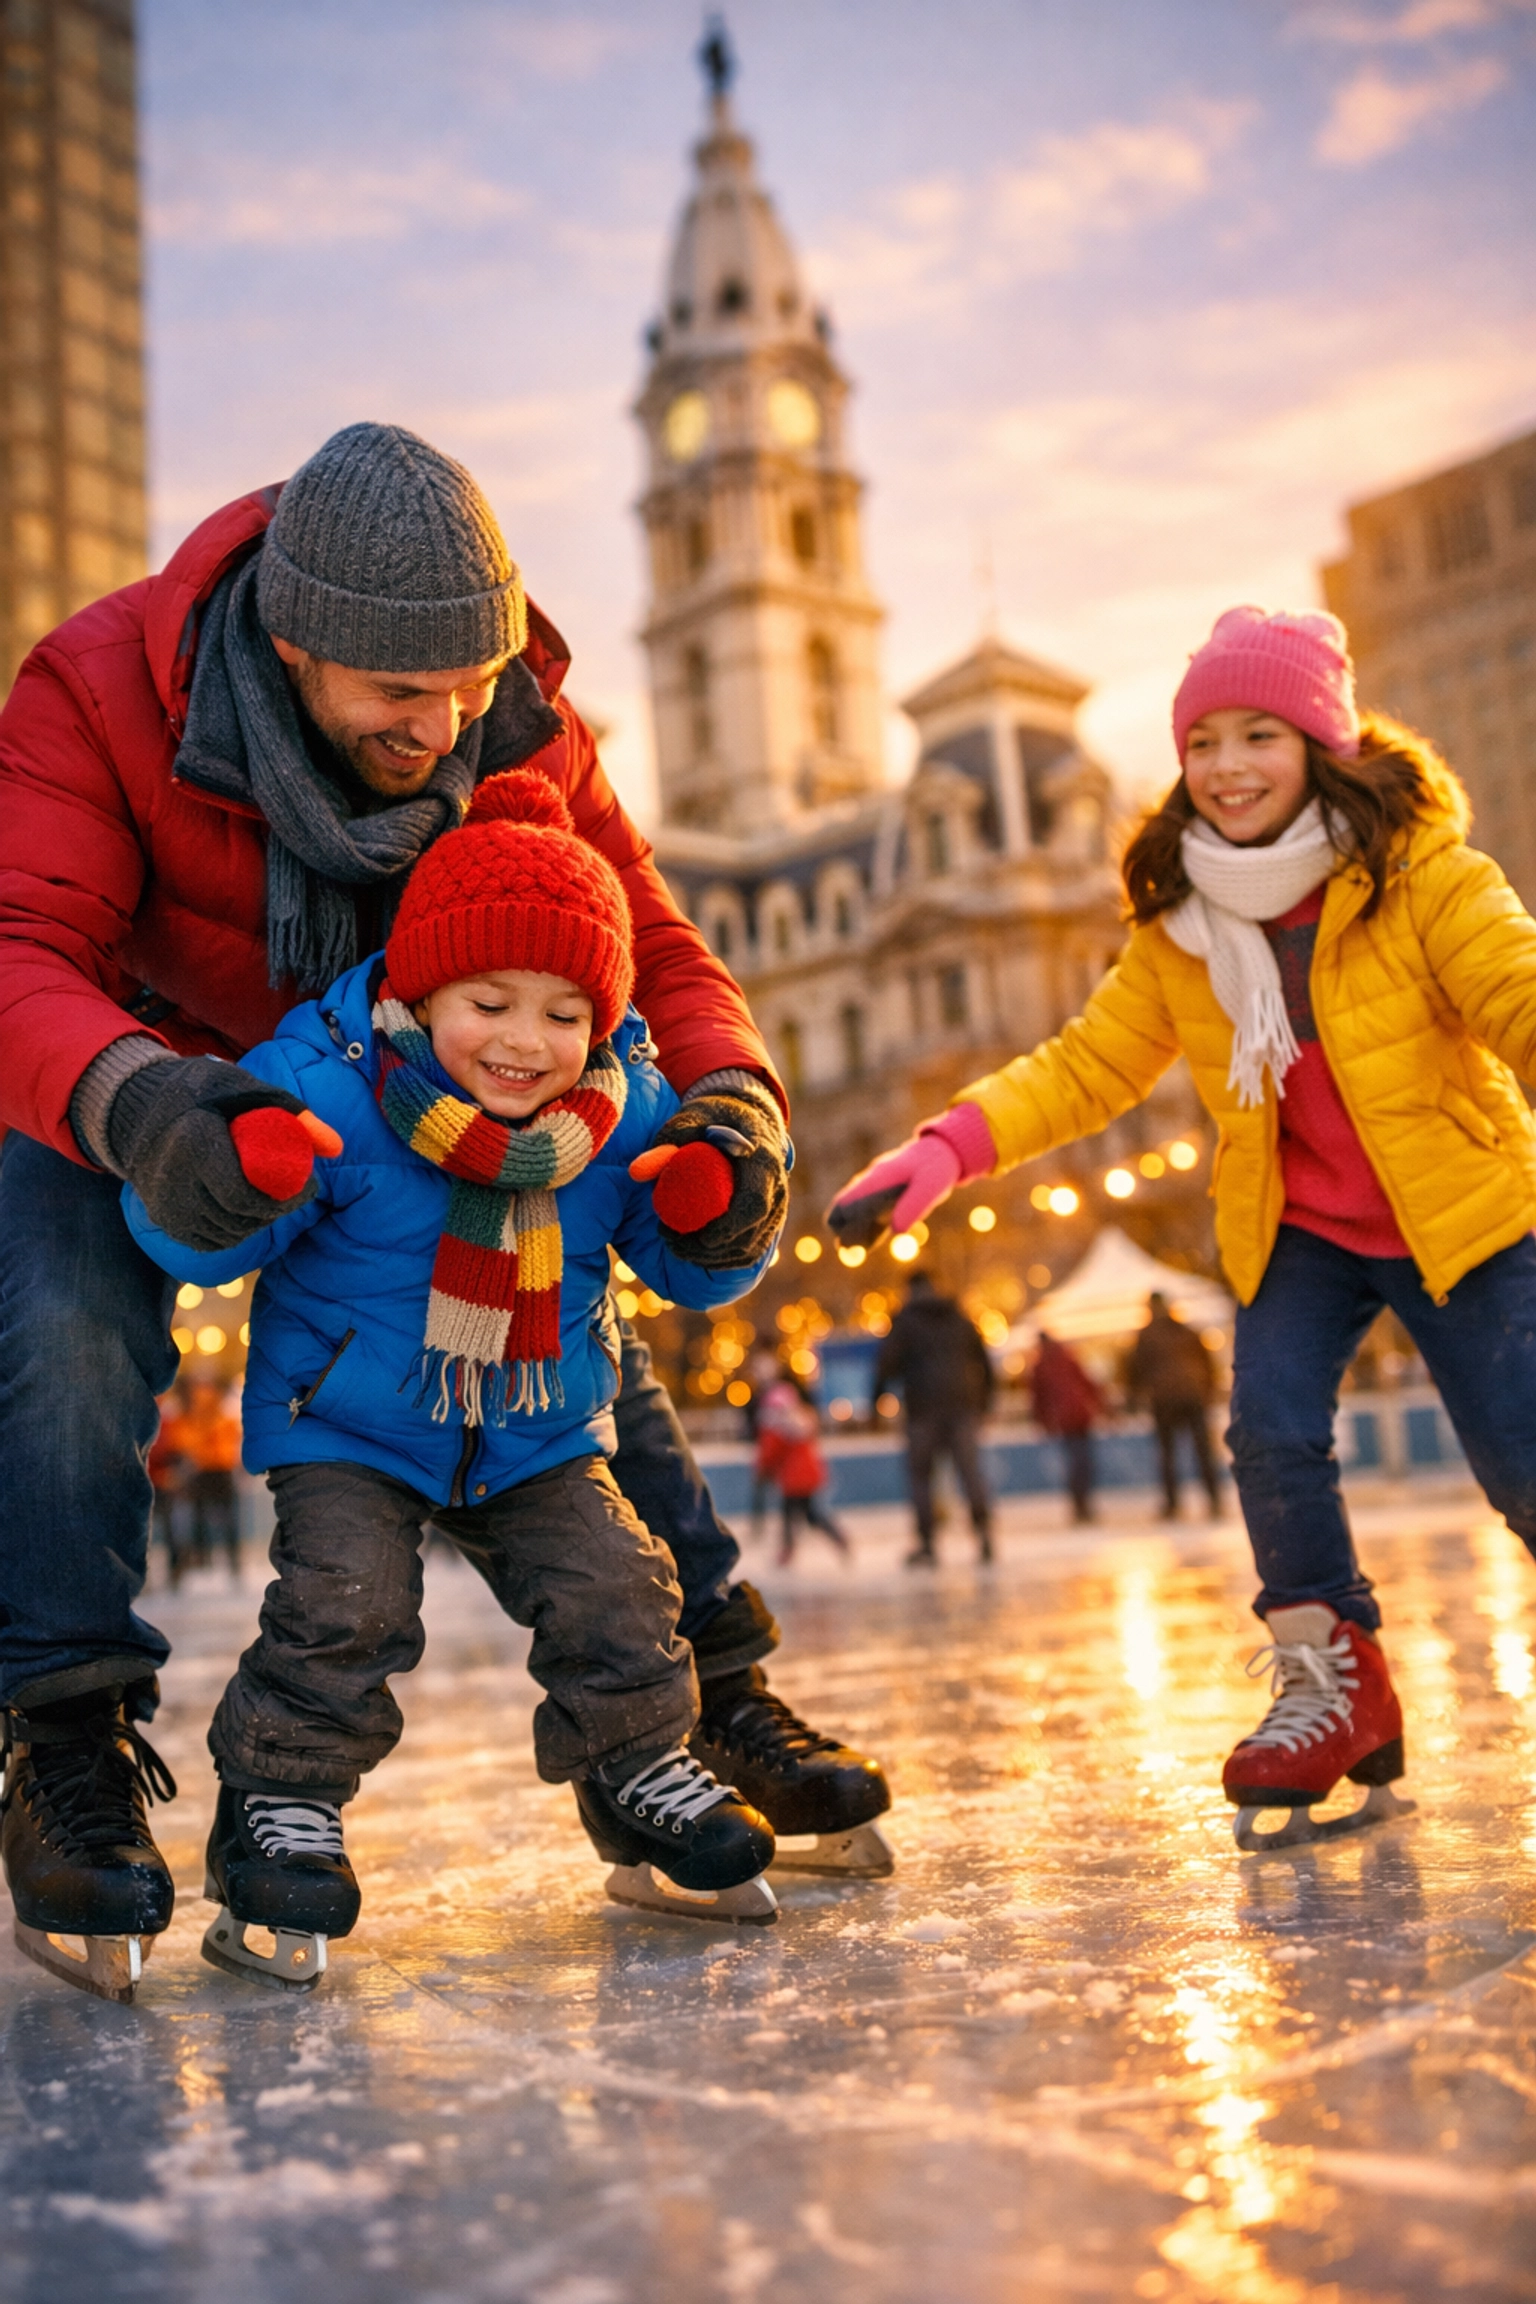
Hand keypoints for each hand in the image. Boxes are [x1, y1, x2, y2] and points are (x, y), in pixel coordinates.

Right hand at [109, 1057, 327, 1252]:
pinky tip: (249, 1213)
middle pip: (238, 1218)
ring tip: (274, 1201)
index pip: (243, 1196)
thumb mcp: (248, 1090)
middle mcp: (174, 1181)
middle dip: (276, 1213)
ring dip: (257, 1224)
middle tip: (296, 1195)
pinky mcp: (163, 1219)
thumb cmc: (202, 1092)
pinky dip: (234, 1233)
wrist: (138, 1107)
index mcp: (194, 1145)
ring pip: (225, 1234)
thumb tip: (336, 1149)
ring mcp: (165, 1205)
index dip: (284, 1202)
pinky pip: (208, 1241)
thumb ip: (294, 1113)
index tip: (309, 1188)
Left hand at [646, 1089, 787, 1270]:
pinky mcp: (767, 1220)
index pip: (754, 1203)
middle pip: (752, 1234)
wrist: (746, 1118)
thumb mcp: (688, 1120)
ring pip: (751, 1249)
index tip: (701, 1238)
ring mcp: (776, 1207)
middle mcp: (776, 1187)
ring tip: (676, 1245)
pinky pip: (749, 1250)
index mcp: (762, 1160)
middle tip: (672, 1242)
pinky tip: (693, 1251)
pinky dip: (722, 1259)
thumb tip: (636, 1172)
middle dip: (711, 1249)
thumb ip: (665, 1142)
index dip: (730, 1227)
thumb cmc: (713, 1117)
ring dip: (714, 1258)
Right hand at [827, 1135, 960, 1248]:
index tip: (845, 1240)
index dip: (842, 1221)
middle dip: (844, 1229)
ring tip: (853, 1252)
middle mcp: (871, 1184)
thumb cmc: (935, 1170)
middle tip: (848, 1250)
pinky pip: (871, 1217)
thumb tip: (896, 1231)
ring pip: (856, 1214)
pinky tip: (867, 1246)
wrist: (941, 1154)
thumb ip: (912, 1207)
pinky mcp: (886, 1199)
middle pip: (845, 1208)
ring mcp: (876, 1191)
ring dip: (855, 1232)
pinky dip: (868, 1231)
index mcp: (877, 1179)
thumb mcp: (929, 1188)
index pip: (847, 1201)